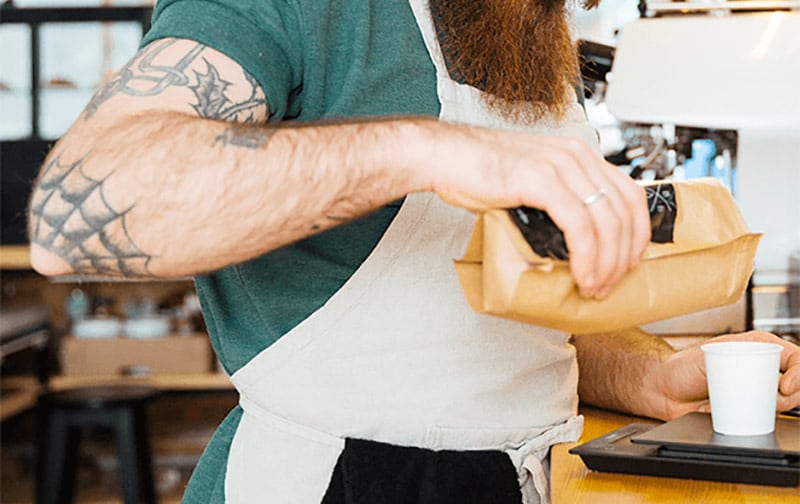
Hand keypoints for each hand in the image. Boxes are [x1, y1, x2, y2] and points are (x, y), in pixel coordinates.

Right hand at [427, 124, 650, 298]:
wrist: (443, 155)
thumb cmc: (477, 170)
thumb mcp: (530, 179)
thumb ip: (556, 198)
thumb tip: (571, 239)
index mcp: (577, 154)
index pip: (629, 193)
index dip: (638, 233)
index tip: (630, 261)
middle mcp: (575, 155)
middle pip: (623, 210)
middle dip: (623, 256)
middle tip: (610, 283)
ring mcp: (560, 166)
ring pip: (606, 221)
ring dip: (607, 262)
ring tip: (594, 286)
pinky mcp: (540, 180)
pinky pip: (579, 225)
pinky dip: (586, 255)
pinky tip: (580, 274)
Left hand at [652, 331, 799, 419]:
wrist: (664, 390)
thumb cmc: (681, 367)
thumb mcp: (712, 356)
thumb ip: (736, 360)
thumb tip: (759, 375)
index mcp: (756, 346)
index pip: (794, 356)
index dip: (798, 372)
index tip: (785, 387)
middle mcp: (760, 365)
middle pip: (796, 380)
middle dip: (792, 394)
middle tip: (775, 399)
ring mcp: (756, 386)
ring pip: (787, 399)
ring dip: (781, 406)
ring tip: (758, 405)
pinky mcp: (749, 405)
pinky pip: (770, 414)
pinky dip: (770, 417)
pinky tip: (757, 416)